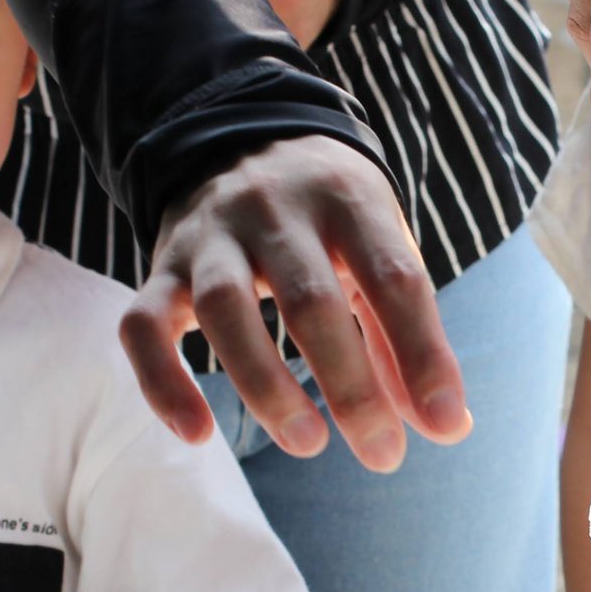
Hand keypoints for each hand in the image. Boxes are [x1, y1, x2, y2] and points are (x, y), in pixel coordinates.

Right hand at [121, 134, 467, 470]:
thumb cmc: (330, 219)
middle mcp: (276, 210)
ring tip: (308, 444)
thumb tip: (446, 425)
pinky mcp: (161, 265)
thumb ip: (405, 335)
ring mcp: (211, 235)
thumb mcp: (378, 250)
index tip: (444, 424)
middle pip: (311, 299)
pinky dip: (162, 382)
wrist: (240, 136)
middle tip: (382, 454)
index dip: (424, 355)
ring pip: (224, 308)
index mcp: (349, 201)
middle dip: (350, 387)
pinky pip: (143, 324)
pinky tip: (196, 433)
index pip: (394, 278)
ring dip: (267, 386)